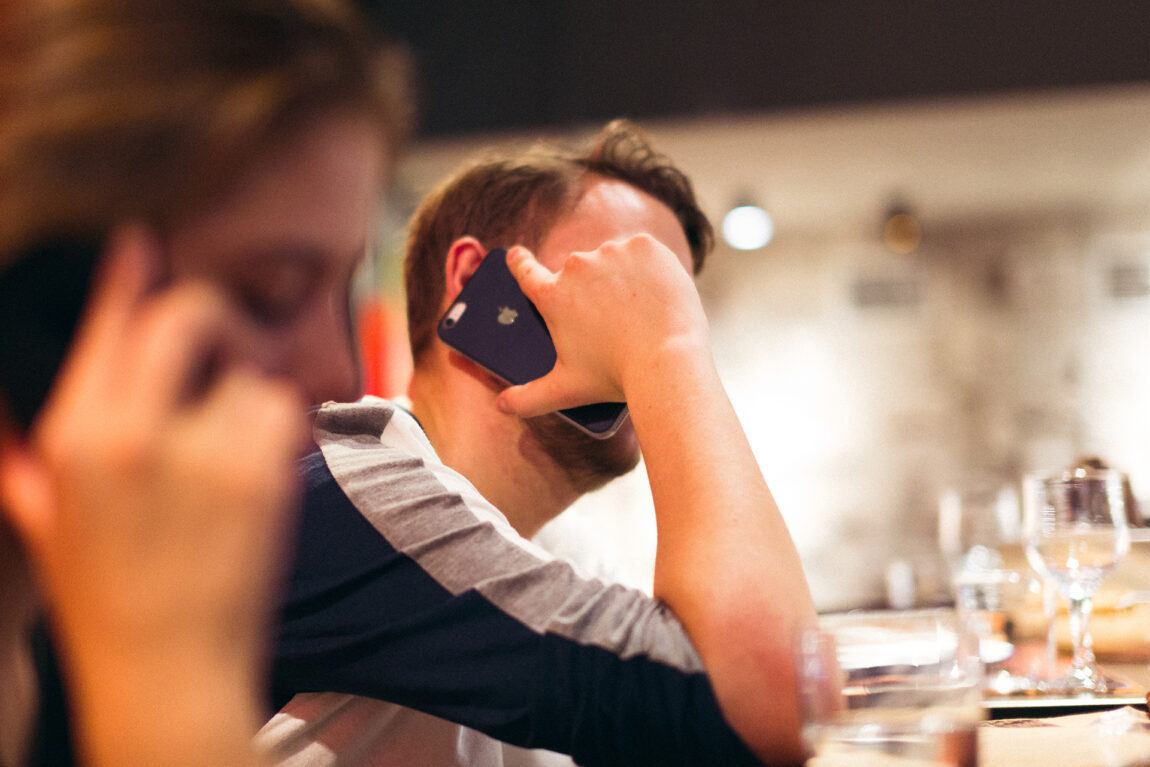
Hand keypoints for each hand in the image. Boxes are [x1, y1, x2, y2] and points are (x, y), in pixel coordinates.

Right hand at [0, 226, 305, 763]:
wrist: (168, 673)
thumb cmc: (104, 598)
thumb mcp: (42, 522)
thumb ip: (26, 453)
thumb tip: (10, 412)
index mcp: (74, 437)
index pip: (109, 326)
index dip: (130, 275)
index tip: (145, 240)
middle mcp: (132, 434)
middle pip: (189, 316)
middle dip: (208, 319)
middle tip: (217, 346)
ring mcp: (202, 451)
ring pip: (250, 372)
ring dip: (245, 399)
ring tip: (227, 450)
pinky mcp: (261, 474)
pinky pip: (281, 411)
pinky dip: (274, 431)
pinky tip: (255, 471)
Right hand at [497, 234, 710, 416]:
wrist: (669, 362)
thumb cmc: (615, 377)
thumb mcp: (567, 390)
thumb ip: (528, 399)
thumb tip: (502, 406)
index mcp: (553, 296)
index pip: (525, 270)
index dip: (520, 263)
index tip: (518, 256)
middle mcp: (577, 266)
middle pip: (579, 271)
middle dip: (591, 289)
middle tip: (610, 319)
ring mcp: (612, 252)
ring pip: (612, 259)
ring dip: (620, 275)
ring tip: (637, 309)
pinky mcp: (645, 246)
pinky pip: (643, 252)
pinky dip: (649, 268)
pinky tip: (655, 291)